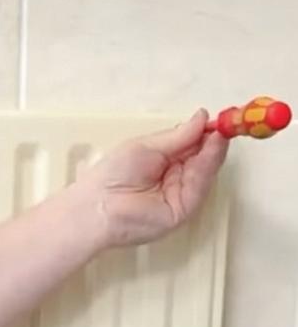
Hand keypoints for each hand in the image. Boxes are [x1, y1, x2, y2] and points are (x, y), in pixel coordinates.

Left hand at [79, 109, 229, 247]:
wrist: (100, 205)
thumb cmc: (114, 172)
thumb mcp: (147, 146)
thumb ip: (177, 136)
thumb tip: (201, 118)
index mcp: (163, 158)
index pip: (191, 144)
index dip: (205, 132)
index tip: (219, 119)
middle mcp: (175, 175)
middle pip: (201, 157)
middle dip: (213, 140)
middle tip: (226, 124)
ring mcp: (181, 193)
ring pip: (204, 170)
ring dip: (214, 151)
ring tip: (220, 133)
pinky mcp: (185, 209)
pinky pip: (200, 186)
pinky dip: (208, 166)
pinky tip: (212, 149)